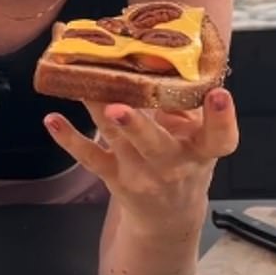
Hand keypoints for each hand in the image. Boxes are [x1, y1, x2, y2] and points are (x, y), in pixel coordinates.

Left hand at [44, 89, 238, 224]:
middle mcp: (171, 164)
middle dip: (136, 126)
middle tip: (119, 106)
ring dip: (97, 113)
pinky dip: (68, 137)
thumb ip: (190, 103)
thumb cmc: (185, 162)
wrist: (168, 217)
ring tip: (81, 89)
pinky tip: (51, 119)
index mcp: (202, 150)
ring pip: (115, 138)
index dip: (223, 117)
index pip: (221, 137)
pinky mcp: (113, 176)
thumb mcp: (200, 138)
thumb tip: (169, 58)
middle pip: (154, 144)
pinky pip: (89, 156)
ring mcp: (139, 172)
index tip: (220, 94)